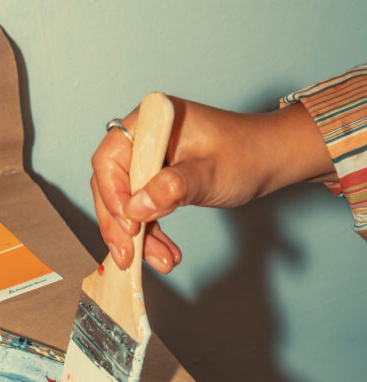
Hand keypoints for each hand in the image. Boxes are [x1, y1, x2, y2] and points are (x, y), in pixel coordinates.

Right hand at [92, 97, 333, 270]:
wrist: (271, 160)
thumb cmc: (247, 154)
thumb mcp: (209, 173)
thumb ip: (171, 187)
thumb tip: (137, 207)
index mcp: (152, 121)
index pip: (110, 158)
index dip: (113, 193)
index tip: (129, 223)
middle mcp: (144, 137)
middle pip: (111, 184)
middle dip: (120, 225)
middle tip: (129, 256)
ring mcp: (149, 159)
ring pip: (125, 203)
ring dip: (137, 237)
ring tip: (158, 261)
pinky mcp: (156, 179)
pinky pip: (142, 209)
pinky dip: (150, 233)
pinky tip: (163, 253)